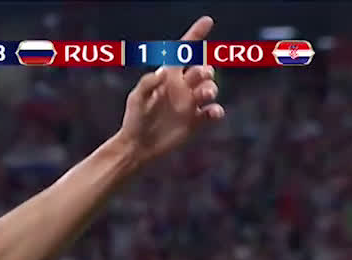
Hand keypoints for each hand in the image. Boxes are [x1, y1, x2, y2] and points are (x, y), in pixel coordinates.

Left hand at [116, 16, 224, 161]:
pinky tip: (212, 112)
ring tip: (204, 95)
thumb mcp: (136, 98)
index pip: (183, 52)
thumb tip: (162, 72)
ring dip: (211, 88)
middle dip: (205, 70)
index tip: (207, 21)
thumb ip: (147, 83)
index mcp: (168, 76)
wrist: (138, 145)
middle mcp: (182, 87)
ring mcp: (191, 103)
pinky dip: (216, 110)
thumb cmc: (135, 119)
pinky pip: (213, 111)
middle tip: (199, 76)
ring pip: (210, 89)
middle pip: (203, 70)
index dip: (195, 36)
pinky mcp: (196, 120)